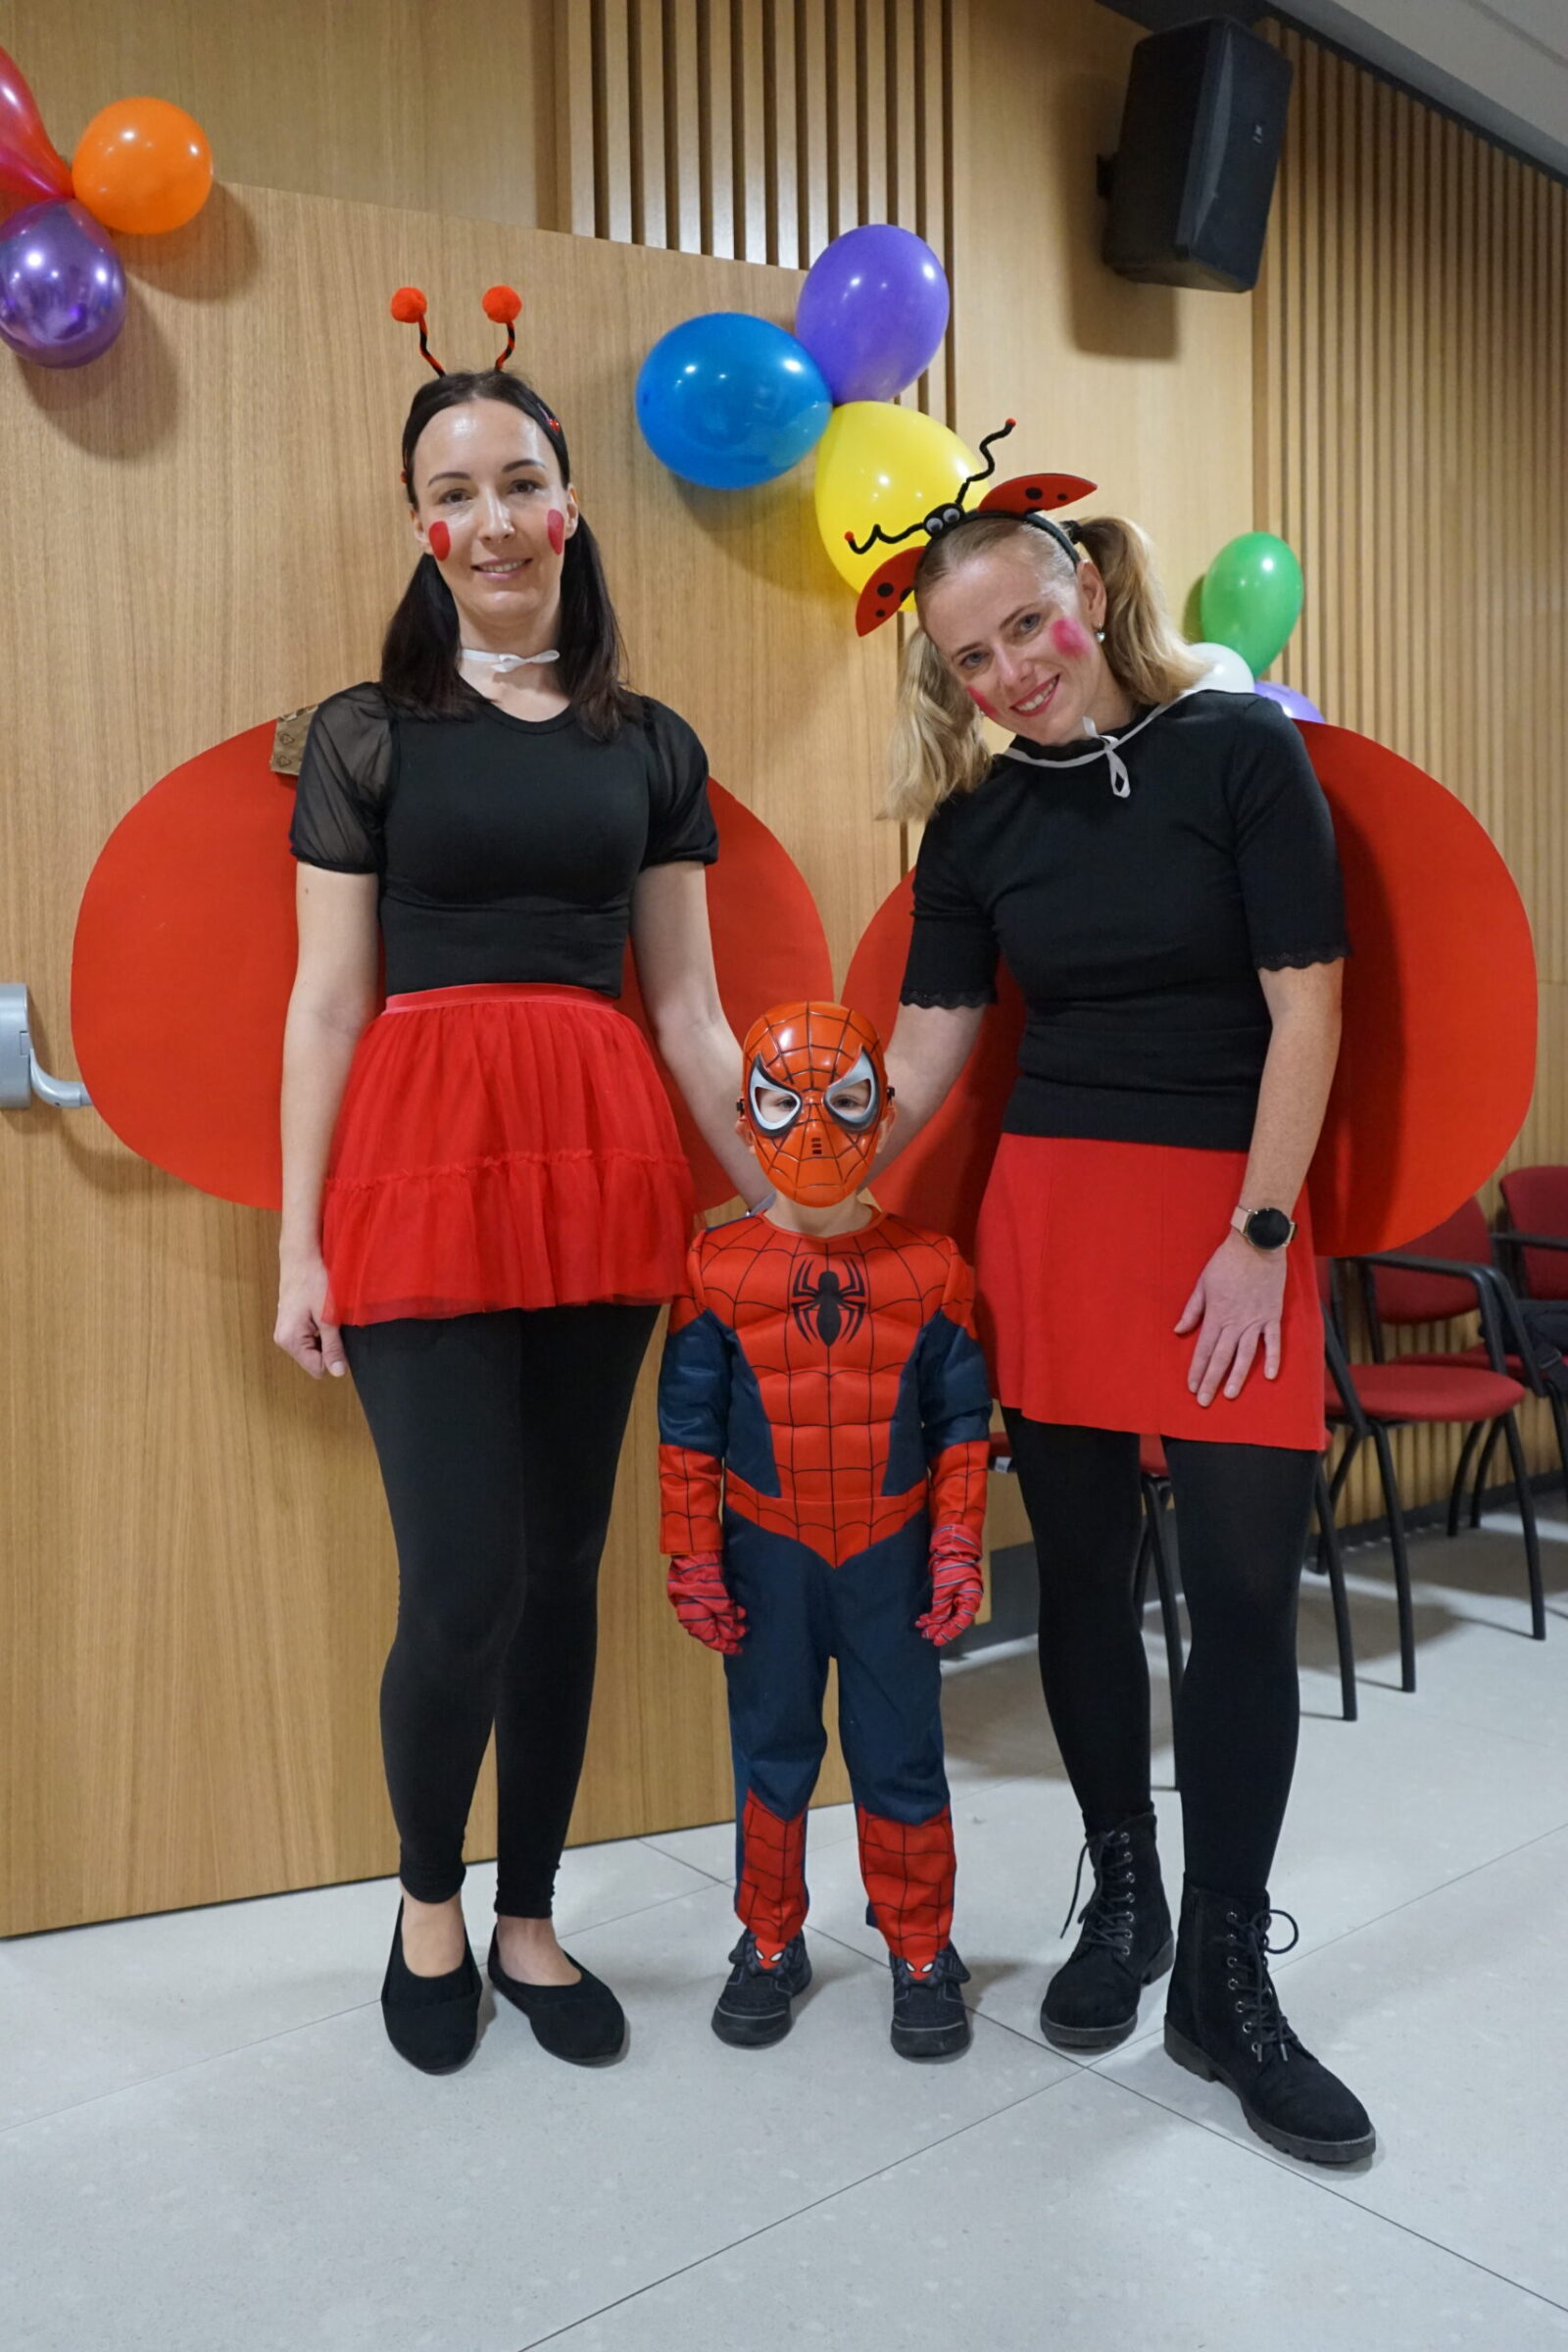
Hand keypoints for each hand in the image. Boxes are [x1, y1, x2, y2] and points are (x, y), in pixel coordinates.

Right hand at [274, 1251, 346, 1379]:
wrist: (300, 1257)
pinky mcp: (289, 1323)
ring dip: (324, 1335)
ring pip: (312, 1347)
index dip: (333, 1356)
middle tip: (332, 1321)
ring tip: (325, 1314)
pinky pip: (308, 1336)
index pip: (317, 1368)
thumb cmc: (314, 1282)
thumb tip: (338, 1373)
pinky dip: (318, 1328)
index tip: (339, 1336)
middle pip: (313, 1358)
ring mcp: (284, 1331)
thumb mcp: (328, 1317)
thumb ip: (333, 1347)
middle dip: (328, 1345)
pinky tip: (320, 1311)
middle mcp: (283, 1340)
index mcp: (290, 1341)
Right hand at [666, 1553, 745, 1654]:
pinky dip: (724, 1610)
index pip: (711, 1640)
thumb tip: (732, 1632)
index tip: (739, 1648)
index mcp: (694, 1620)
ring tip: (743, 1617)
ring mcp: (695, 1603)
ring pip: (714, 1618)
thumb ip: (727, 1620)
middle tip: (745, 1629)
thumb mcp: (720, 1603)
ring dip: (729, 1619)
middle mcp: (692, 1615)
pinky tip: (735, 1607)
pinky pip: (713, 1608)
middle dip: (730, 1631)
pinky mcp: (699, 1593)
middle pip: (712, 1630)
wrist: (695, 1554)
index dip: (726, 1645)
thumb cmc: (705, 1580)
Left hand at [917, 1530, 982, 1646]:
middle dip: (938, 1628)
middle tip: (925, 1634)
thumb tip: (936, 1622)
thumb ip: (941, 1607)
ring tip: (921, 1625)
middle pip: (953, 1620)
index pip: (960, 1623)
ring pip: (946, 1615)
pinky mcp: (949, 1593)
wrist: (950, 1548)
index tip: (936, 1640)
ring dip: (934, 1621)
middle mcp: (966, 1601)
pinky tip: (923, 1617)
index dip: (948, 1633)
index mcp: (971, 1600)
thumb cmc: (952, 1566)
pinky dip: (933, 1613)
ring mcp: (958, 1597)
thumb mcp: (944, 1589)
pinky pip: (942, 1607)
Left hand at [1175, 1231, 1287, 1406]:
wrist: (1255, 1245)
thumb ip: (1192, 1310)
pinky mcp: (1272, 1315)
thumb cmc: (1225, 1262)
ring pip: (1245, 1354)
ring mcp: (1255, 1320)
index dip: (1197, 1370)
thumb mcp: (1202, 1283)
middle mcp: (1235, 1322)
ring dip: (1237, 1376)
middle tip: (1205, 1401)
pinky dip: (1272, 1358)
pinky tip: (1269, 1376)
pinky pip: (1273, 1341)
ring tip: (1230, 1395)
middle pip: (1221, 1357)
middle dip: (1212, 1381)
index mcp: (1216, 1314)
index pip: (1204, 1349)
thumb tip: (1178, 1330)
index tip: (1192, 1387)